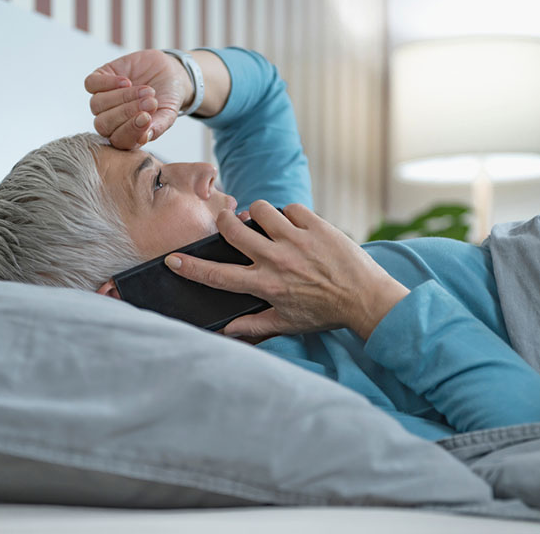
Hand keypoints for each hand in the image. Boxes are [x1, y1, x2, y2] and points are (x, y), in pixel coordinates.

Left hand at [84, 49, 191, 149]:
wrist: (169, 72)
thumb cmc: (167, 98)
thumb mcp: (168, 114)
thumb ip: (157, 127)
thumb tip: (144, 137)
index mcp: (124, 134)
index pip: (118, 140)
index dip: (130, 131)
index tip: (147, 118)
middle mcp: (110, 120)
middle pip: (103, 124)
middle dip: (127, 113)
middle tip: (151, 103)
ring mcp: (103, 100)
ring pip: (97, 104)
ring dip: (122, 97)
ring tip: (146, 91)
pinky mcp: (99, 79)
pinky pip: (91, 84)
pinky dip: (108, 83)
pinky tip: (127, 81)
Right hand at [163, 201, 409, 339]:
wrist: (366, 299)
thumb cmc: (326, 313)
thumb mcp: (287, 324)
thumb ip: (253, 325)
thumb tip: (226, 331)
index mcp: (265, 286)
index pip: (218, 275)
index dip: (191, 267)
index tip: (173, 259)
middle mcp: (277, 260)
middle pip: (233, 230)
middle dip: (223, 222)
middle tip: (227, 224)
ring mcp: (297, 240)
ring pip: (259, 210)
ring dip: (255, 213)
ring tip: (262, 222)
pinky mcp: (317, 225)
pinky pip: (290, 208)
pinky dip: (288, 214)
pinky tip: (293, 225)